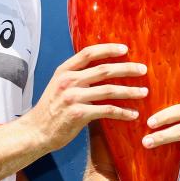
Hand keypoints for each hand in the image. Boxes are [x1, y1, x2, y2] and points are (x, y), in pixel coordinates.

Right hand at [30, 44, 146, 150]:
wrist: (36, 132)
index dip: (108, 49)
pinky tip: (133, 114)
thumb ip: (76, 76)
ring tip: (144, 92)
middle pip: (104, 70)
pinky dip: (123, 112)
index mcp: (64, 71)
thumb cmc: (50, 109)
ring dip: (130, 91)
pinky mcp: (79, 114)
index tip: (125, 48)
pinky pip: (107, 110)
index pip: (89, 53)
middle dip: (127, 68)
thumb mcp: (58, 85)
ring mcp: (74, 97)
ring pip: (109, 90)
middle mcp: (69, 81)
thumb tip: (101, 70)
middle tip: (143, 69)